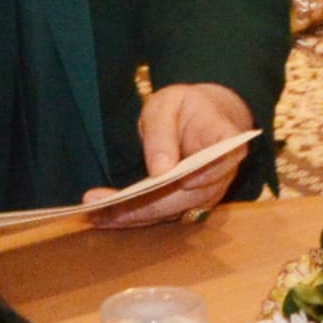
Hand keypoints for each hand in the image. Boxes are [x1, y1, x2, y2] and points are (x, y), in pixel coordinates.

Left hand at [92, 84, 257, 225]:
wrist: (202, 119)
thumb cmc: (185, 107)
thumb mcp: (166, 105)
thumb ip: (162, 134)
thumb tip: (160, 171)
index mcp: (224, 138)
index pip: (226, 156)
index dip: (209, 171)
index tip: (186, 179)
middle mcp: (222, 172)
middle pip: (190, 195)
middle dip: (147, 204)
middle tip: (104, 206)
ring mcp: (208, 193)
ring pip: (174, 211)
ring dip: (134, 216)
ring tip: (96, 214)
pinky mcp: (190, 205)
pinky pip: (163, 215)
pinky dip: (133, 217)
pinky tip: (104, 216)